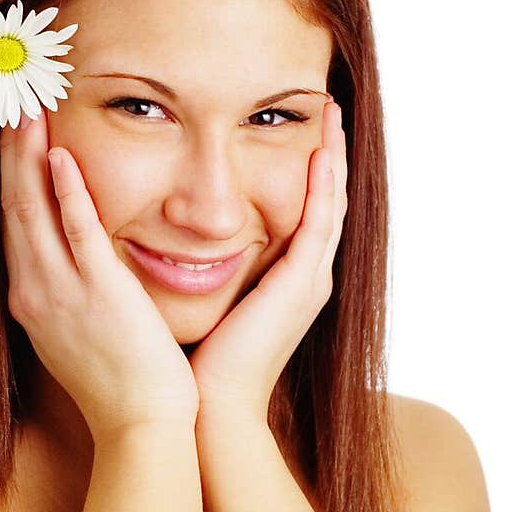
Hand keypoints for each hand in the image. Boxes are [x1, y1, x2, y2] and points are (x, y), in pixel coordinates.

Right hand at [0, 110, 199, 442]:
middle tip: (9, 103)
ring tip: (26, 109)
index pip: (13, 227)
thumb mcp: (82, 336)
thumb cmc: (121, 388)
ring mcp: (63, 293)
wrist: (139, 427)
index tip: (8, 138)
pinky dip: (65, 193)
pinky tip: (58, 155)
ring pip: (34, 211)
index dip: (8, 179)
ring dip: (27, 157)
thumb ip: (74, 297)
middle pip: (13, 208)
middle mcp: (35, 293)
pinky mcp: (99, 294)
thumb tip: (77, 274)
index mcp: (31, 301)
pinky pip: (77, 233)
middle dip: (9, 154)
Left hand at [188, 99, 348, 423]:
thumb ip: (207, 271)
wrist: (214, 407)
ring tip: (332, 111)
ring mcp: (310, 281)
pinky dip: (324, 185)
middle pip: (328, 200)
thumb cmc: (202, 365)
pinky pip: (319, 222)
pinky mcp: (301, 285)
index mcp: (288, 281)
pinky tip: (323, 151)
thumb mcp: (211, 304)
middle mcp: (308, 278)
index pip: (306, 212)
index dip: (309, 170)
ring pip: (331, 203)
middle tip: (328, 105)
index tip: (302, 129)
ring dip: (334, 155)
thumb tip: (177, 243)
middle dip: (330, 152)